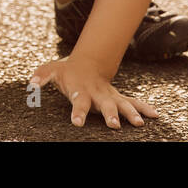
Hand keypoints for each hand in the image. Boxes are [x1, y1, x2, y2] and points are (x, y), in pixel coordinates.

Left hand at [29, 55, 159, 128]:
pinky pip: (133, 102)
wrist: (87, 62)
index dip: (77, 112)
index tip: (76, 122)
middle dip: (110, 114)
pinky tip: (156, 115)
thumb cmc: (67, 71)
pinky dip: (144, 108)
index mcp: (81, 89)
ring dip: (131, 113)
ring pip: (122, 103)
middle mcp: (98, 93)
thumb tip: (31, 82)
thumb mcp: (52, 70)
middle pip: (104, 104)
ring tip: (139, 124)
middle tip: (114, 125)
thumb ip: (42, 76)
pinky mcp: (118, 97)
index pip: (78, 101)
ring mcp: (110, 95)